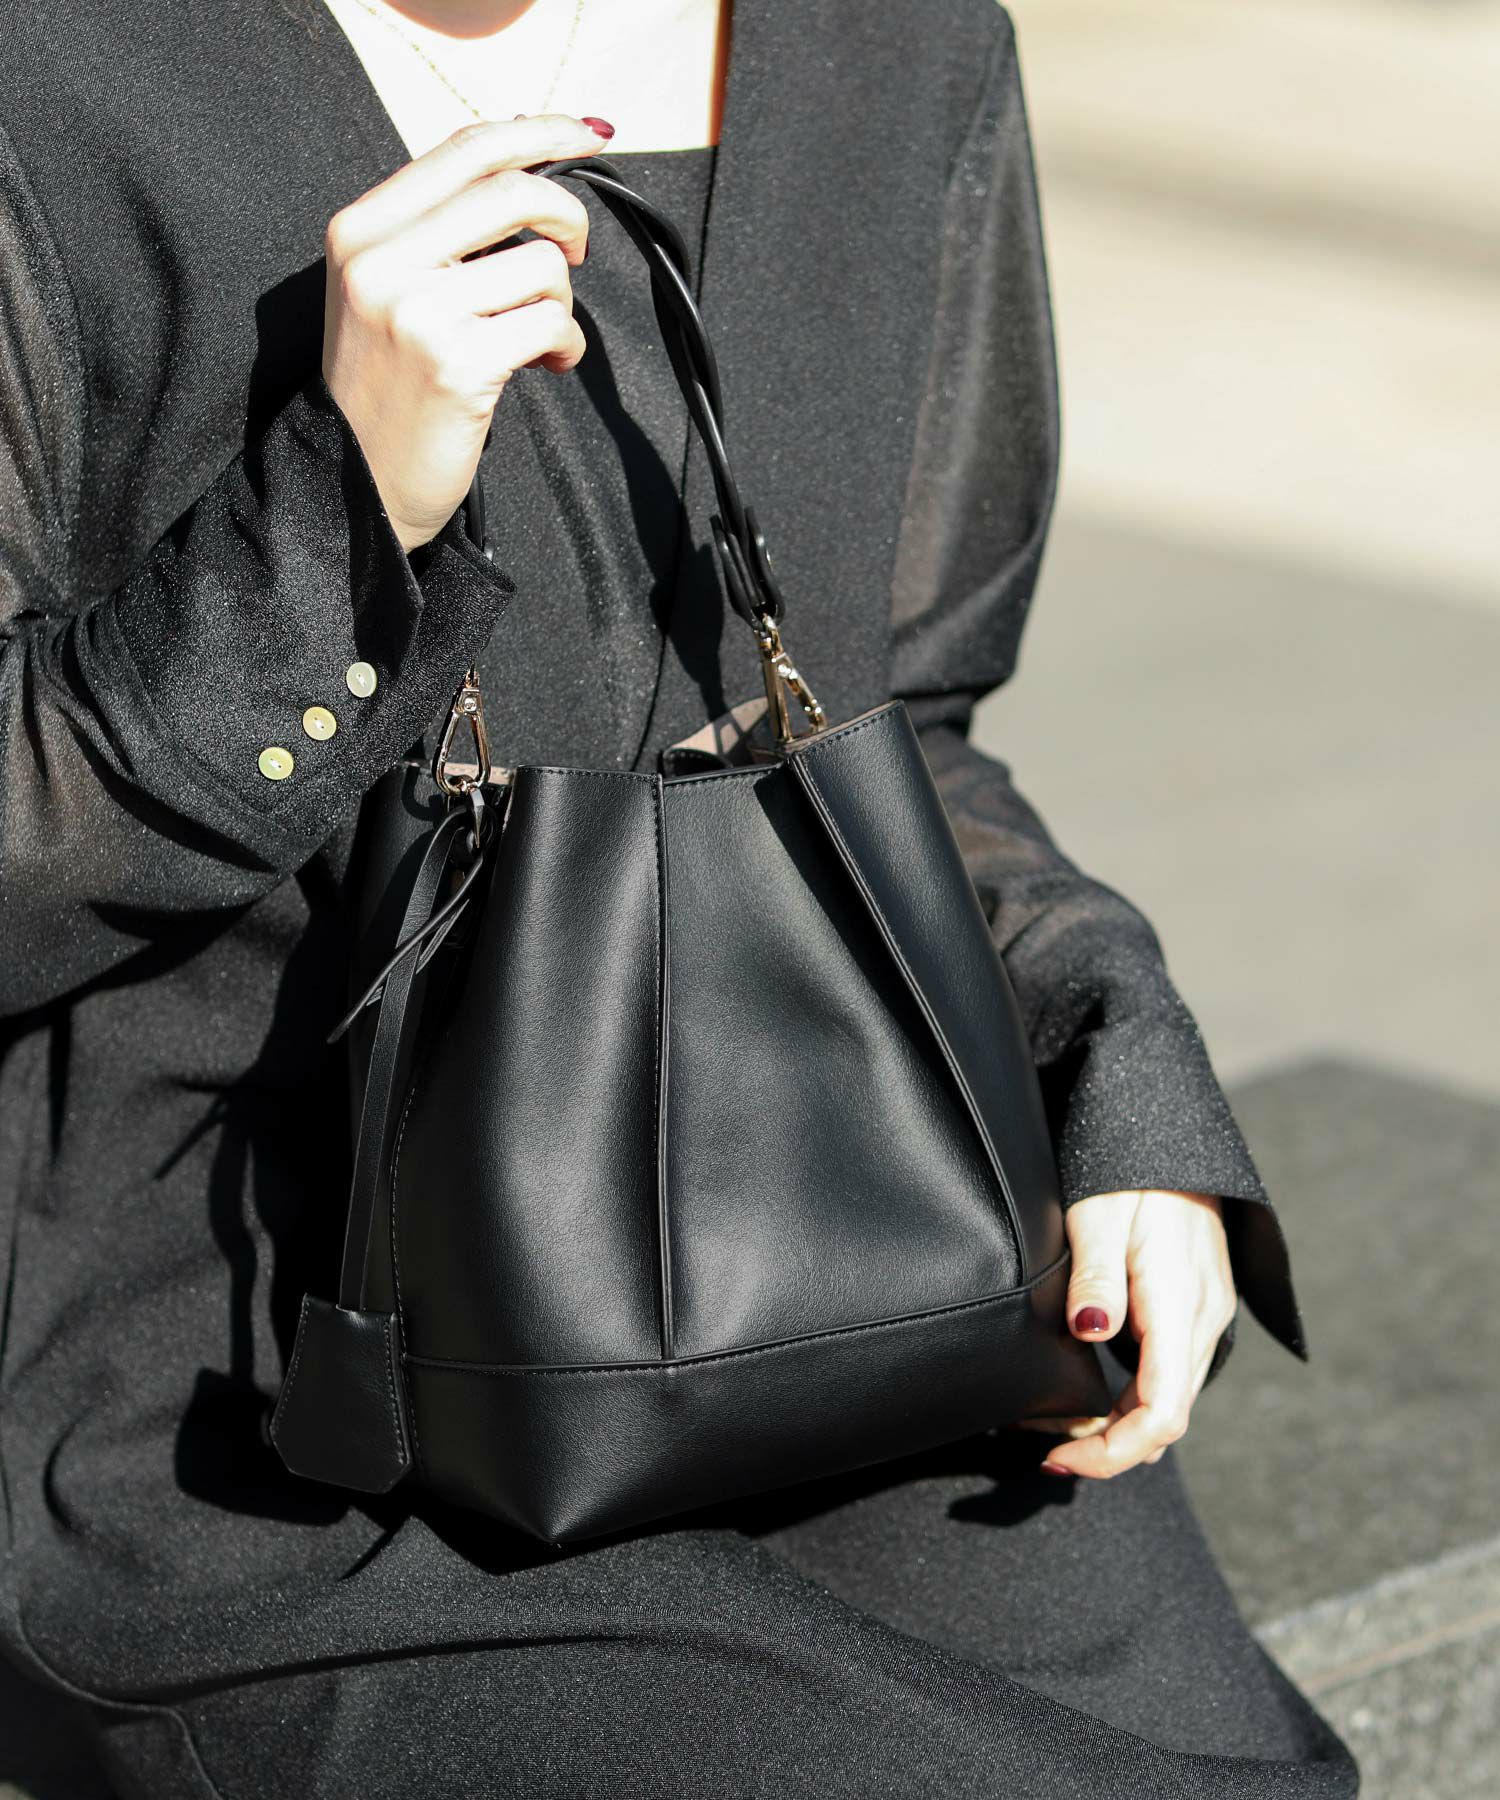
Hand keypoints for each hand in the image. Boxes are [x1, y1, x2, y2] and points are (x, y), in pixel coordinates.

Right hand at [321, 113, 612, 552]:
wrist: (358, 485)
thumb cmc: (387, 388)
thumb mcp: (387, 290)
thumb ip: (441, 231)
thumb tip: (532, 166)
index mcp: (361, 230)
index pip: (465, 150)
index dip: (540, 133)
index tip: (589, 134)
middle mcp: (382, 263)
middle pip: (513, 192)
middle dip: (568, 218)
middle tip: (577, 253)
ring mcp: (418, 314)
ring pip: (542, 265)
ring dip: (562, 302)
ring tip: (538, 336)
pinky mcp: (458, 365)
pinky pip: (552, 325)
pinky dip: (567, 345)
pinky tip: (547, 366)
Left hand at [1021, 1189, 1235, 1478]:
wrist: (1171, 1139)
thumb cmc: (1129, 1171)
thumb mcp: (1100, 1214)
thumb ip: (1098, 1277)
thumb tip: (1090, 1331)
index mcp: (1180, 1302)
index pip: (1163, 1412)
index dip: (1115, 1452)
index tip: (1062, 1458)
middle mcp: (1203, 1319)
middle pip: (1166, 1418)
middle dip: (1108, 1448)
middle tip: (1044, 1447)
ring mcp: (1204, 1317)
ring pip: (1168, 1401)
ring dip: (1118, 1428)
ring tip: (1059, 1430)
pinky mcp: (1194, 1311)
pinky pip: (1169, 1376)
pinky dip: (1132, 1402)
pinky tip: (1093, 1399)